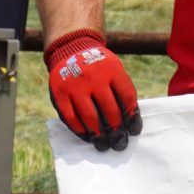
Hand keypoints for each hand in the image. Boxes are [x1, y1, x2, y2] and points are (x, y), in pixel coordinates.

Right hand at [45, 31, 142, 148]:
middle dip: (117, 131)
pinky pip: (71, 118)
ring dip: (99, 135)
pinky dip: (80, 131)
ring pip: (90, 118)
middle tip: (120, 143)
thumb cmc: (100, 67)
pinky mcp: (59, 94)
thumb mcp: (115, 69)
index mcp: (112, 70)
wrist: (71, 49)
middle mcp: (94, 77)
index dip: (132, 117)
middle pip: (110, 111)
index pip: (127, 98)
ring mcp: (75, 86)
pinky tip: (87, 137)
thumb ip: (122, 91)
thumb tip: (130, 123)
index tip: (134, 131)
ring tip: (104, 145)